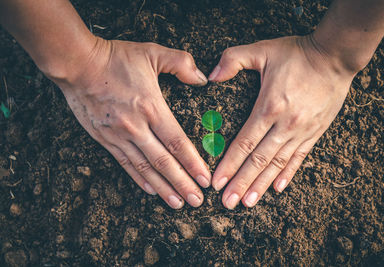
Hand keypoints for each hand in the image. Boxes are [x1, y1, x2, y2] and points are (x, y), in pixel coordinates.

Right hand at [59, 38, 210, 208]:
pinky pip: (125, 164)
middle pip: (164, 162)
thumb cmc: (116, 58)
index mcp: (151, 107)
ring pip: (145, 168)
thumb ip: (181, 63)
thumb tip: (203, 79)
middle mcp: (136, 127)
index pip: (177, 142)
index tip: (205, 179)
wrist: (78, 64)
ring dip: (163, 188)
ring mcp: (118, 136)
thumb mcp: (153, 52)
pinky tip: (152, 190)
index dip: (192, 163)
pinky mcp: (105, 139)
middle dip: (182, 184)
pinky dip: (139, 179)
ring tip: (178, 203)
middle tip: (197, 201)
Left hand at [209, 35, 355, 208]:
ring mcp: (301, 131)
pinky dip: (288, 175)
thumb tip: (211, 76)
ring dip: (261, 185)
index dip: (229, 164)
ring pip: (278, 164)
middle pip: (259, 160)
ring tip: (248, 203)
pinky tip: (277, 189)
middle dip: (241, 183)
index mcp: (269, 106)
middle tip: (227, 203)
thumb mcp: (262, 49)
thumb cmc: (297, 54)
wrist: (335, 57)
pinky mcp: (314, 133)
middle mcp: (285, 125)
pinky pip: (299, 158)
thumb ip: (233, 59)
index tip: (217, 182)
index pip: (245, 143)